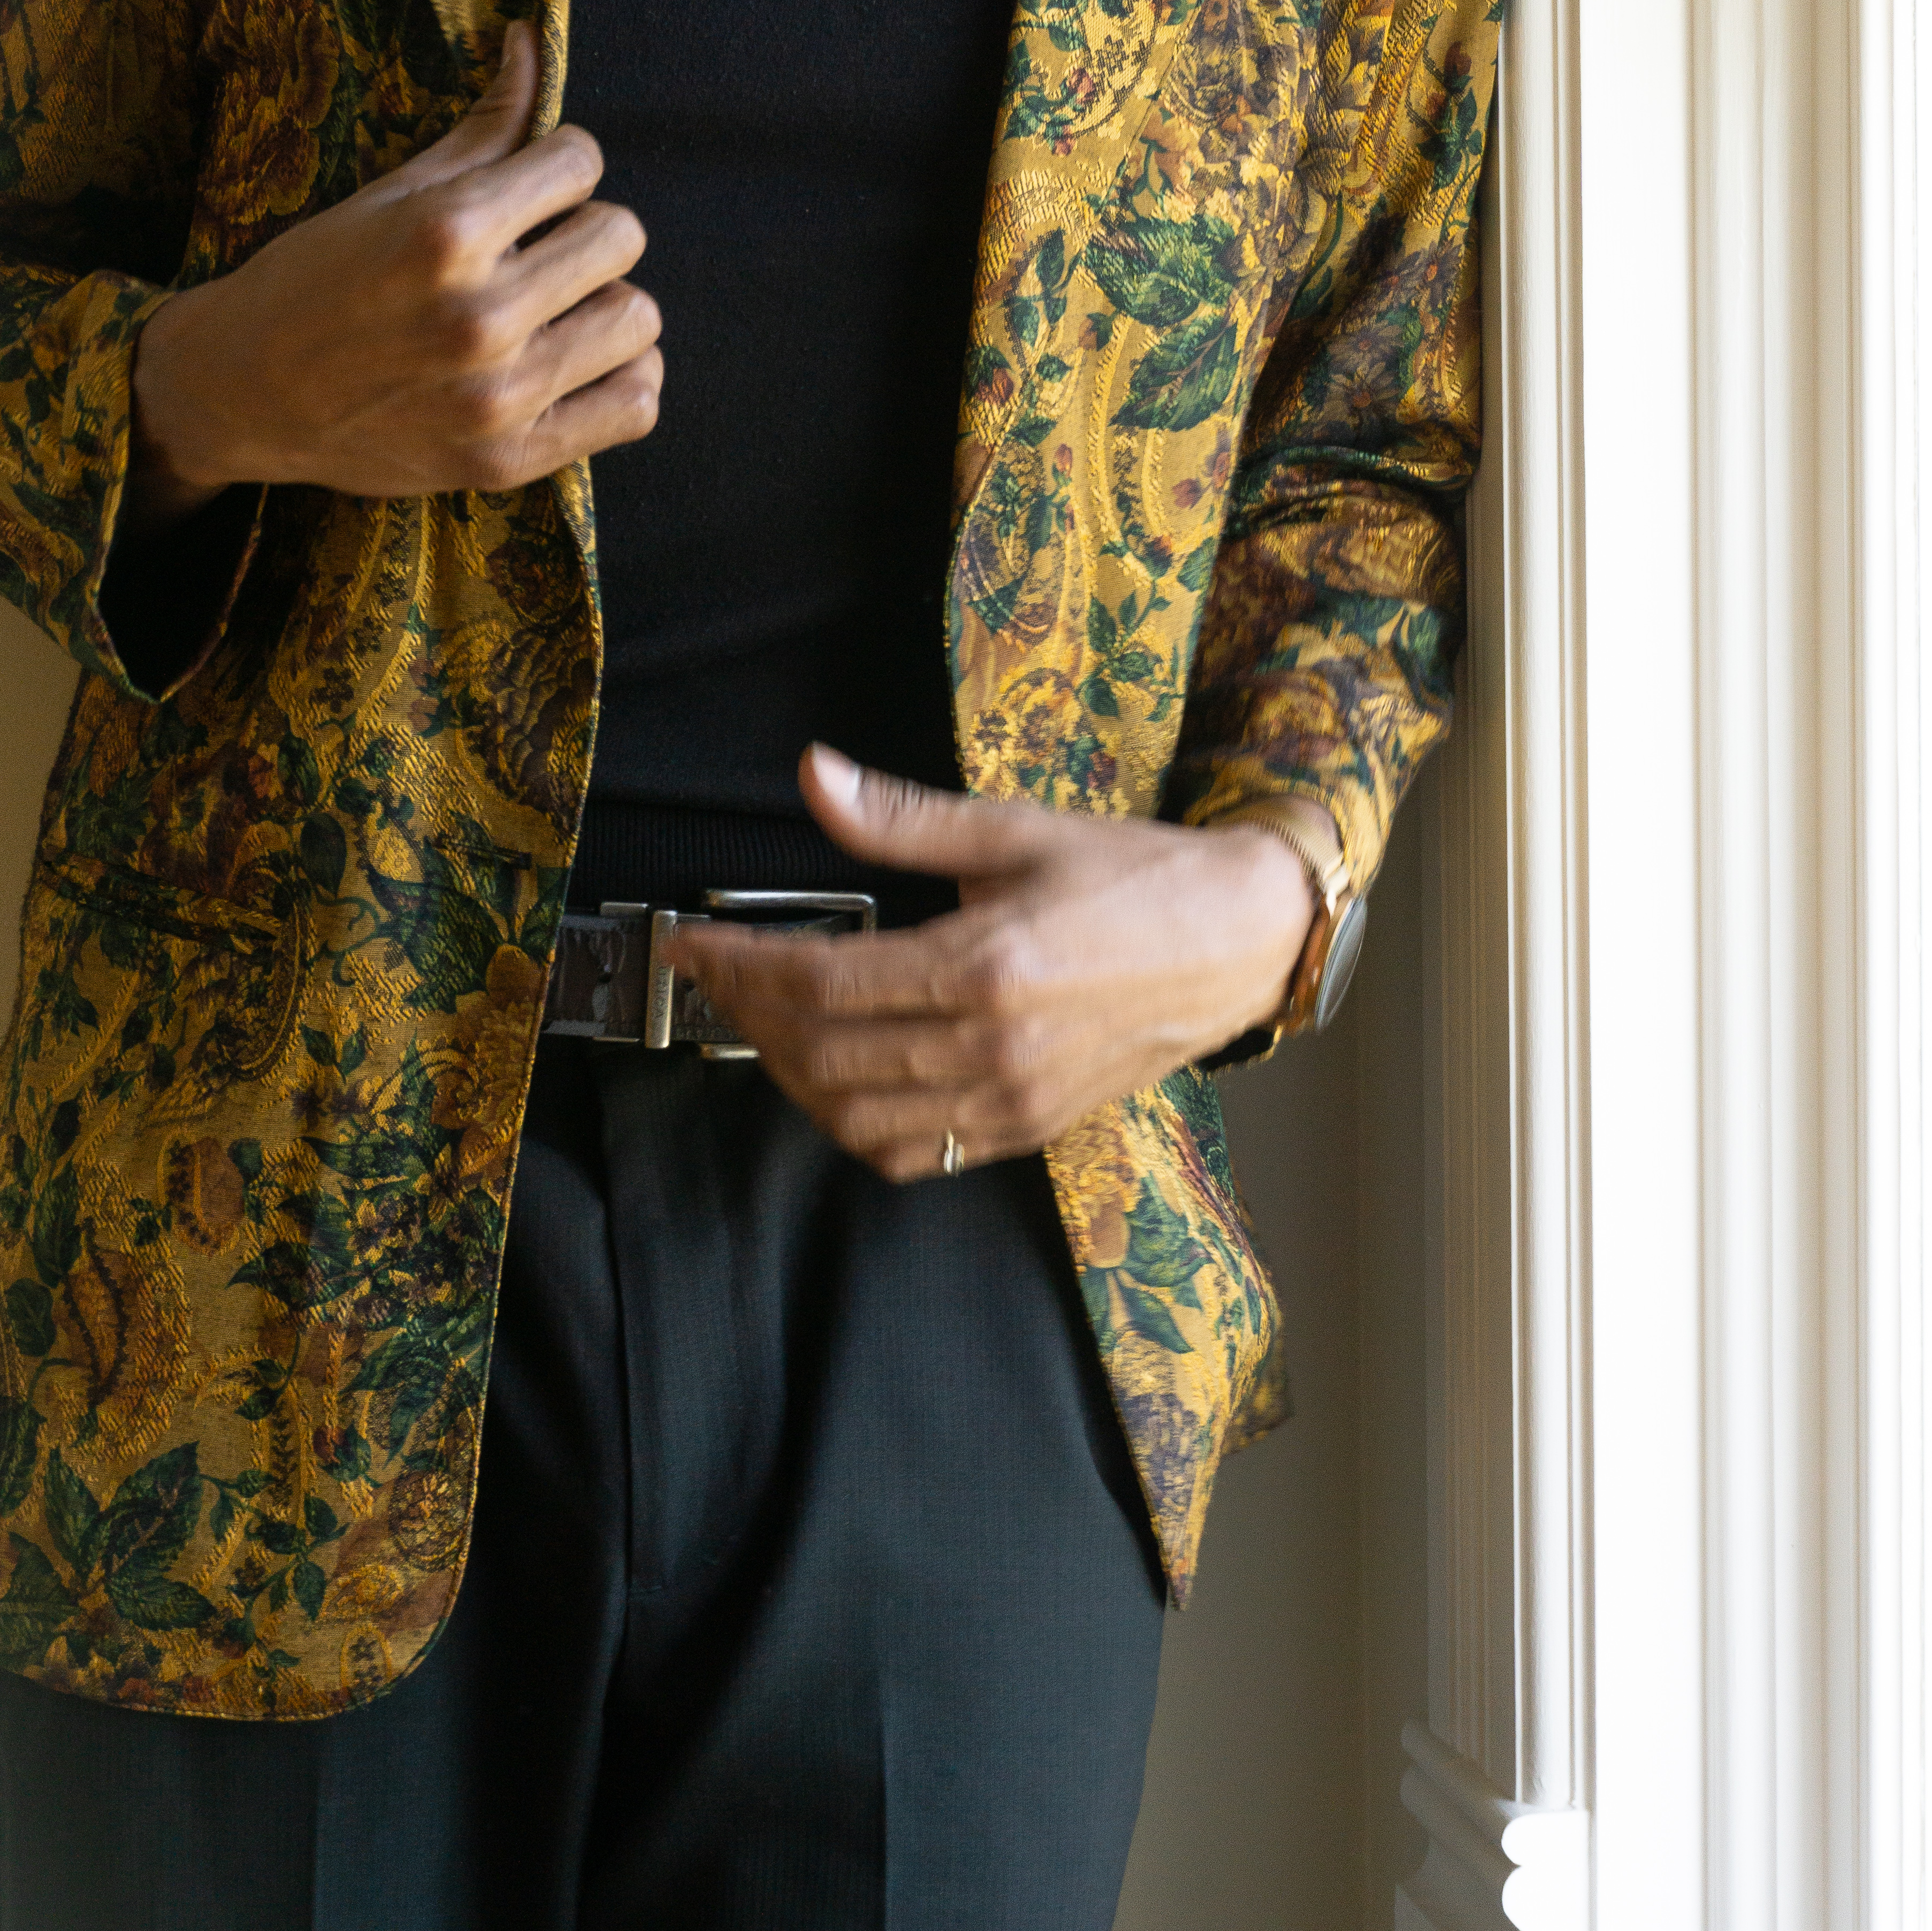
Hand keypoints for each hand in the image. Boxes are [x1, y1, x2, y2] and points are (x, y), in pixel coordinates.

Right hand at [126, 24, 661, 528]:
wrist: (244, 392)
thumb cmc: (315, 278)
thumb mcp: (392, 192)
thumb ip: (482, 127)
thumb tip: (531, 38)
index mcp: (446, 232)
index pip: (581, 161)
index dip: (561, 165)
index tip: (534, 187)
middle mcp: (479, 315)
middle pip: (621, 235)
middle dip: (587, 229)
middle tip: (542, 249)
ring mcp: (498, 396)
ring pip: (638, 318)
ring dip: (609, 303)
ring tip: (560, 307)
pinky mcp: (509, 458)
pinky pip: (635, 406)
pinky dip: (626, 379)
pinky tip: (582, 362)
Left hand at [662, 745, 1331, 1181]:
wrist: (1239, 942)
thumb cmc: (1136, 876)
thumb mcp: (1015, 829)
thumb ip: (903, 818)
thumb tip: (814, 775)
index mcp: (985, 965)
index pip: (821, 983)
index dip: (737, 965)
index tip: (692, 943)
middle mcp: (993, 1048)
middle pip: (823, 1056)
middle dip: (749, 1018)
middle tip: (720, 976)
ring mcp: (1011, 1100)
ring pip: (856, 1119)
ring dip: (793, 1078)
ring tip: (772, 1024)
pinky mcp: (1028, 1129)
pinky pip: (915, 1155)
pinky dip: (855, 1128)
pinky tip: (839, 1079)